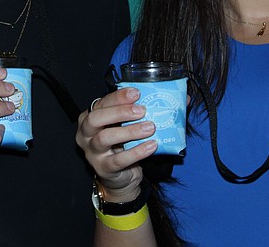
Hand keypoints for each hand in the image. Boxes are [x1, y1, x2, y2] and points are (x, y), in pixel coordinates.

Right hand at [76, 87, 156, 201]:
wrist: (123, 176)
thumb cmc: (125, 144)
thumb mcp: (132, 125)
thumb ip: (149, 109)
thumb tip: (182, 98)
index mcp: (91, 116)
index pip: (102, 102)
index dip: (118, 96)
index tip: (137, 93)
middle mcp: (85, 133)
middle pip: (96, 118)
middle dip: (119, 111)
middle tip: (142, 110)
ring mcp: (92, 152)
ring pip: (105, 138)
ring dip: (129, 131)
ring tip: (150, 127)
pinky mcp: (103, 168)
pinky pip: (118, 160)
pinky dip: (136, 152)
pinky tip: (151, 146)